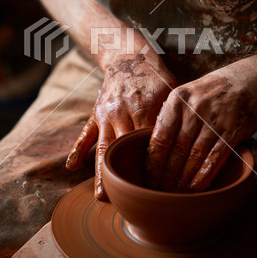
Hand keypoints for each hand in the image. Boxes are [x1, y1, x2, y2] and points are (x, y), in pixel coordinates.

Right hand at [66, 53, 175, 199]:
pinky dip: (77, 150)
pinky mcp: (95, 113)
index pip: (148, 143)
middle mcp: (122, 113)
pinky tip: (71, 168)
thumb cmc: (153, 75)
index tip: (157, 188)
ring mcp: (106, 114)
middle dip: (127, 176)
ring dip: (102, 173)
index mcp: (144, 107)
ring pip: (103, 147)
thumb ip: (174, 113)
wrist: (127, 55)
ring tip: (102, 197)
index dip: (153, 166)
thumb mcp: (170, 88)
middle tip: (130, 202)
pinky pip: (85, 134)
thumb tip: (184, 140)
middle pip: (124, 150)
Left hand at [146, 52, 256, 192]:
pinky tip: (195, 187)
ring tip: (175, 193)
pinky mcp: (232, 129)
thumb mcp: (186, 94)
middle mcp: (194, 108)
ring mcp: (214, 119)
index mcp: (177, 100)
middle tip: (159, 191)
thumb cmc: (209, 91)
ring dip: (184, 178)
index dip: (153, 161)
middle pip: (176, 149)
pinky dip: (204, 175)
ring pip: (194, 155)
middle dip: (166, 174)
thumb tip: (151, 144)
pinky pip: (215, 156)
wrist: (245, 80)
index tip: (148, 177)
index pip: (160, 136)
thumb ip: (170, 116)